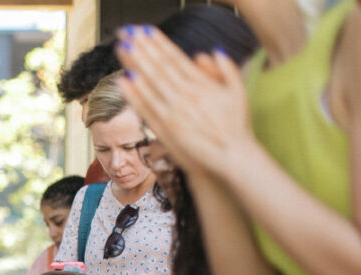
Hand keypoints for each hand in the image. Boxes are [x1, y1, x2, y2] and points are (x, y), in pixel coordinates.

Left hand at [116, 26, 254, 177]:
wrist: (231, 157)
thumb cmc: (236, 126)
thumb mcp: (238, 92)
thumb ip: (225, 70)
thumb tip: (208, 53)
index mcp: (203, 85)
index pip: (176, 59)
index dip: (160, 44)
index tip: (147, 31)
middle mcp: (187, 96)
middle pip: (160, 67)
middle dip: (143, 49)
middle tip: (128, 33)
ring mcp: (175, 113)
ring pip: (151, 84)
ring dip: (135, 65)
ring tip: (123, 48)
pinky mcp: (167, 130)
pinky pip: (147, 109)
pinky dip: (135, 94)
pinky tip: (124, 80)